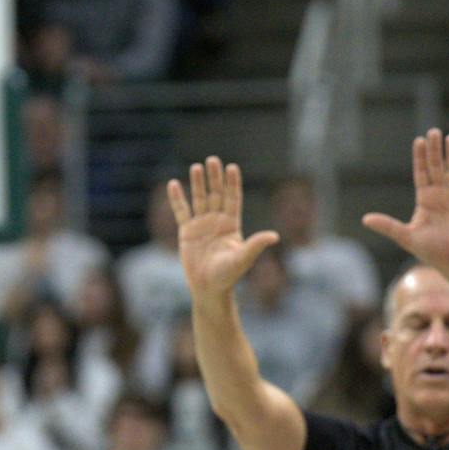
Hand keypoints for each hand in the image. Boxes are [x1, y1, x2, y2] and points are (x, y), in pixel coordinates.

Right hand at [168, 156, 279, 301]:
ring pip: (199, 199)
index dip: (232, 183)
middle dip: (215, 178)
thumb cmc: (228, 276)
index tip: (232, 167)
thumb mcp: (243, 258)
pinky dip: (177, 199)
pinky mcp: (186, 232)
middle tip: (213, 160)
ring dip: (197, 183)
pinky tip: (173, 184)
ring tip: (196, 167)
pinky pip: (181, 211)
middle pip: (216, 194)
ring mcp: (201, 225)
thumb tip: (275, 236)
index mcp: (232, 224)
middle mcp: (217, 221)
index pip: (233, 199)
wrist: (208, 288)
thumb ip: (256, 245)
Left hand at [363, 129, 448, 273]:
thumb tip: (365, 219)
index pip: (421, 173)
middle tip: (433, 131)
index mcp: (425, 199)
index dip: (419, 158)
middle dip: (434, 151)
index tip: (418, 140)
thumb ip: (387, 226)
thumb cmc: (430, 250)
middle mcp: (440, 195)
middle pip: (437, 168)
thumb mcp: (404, 236)